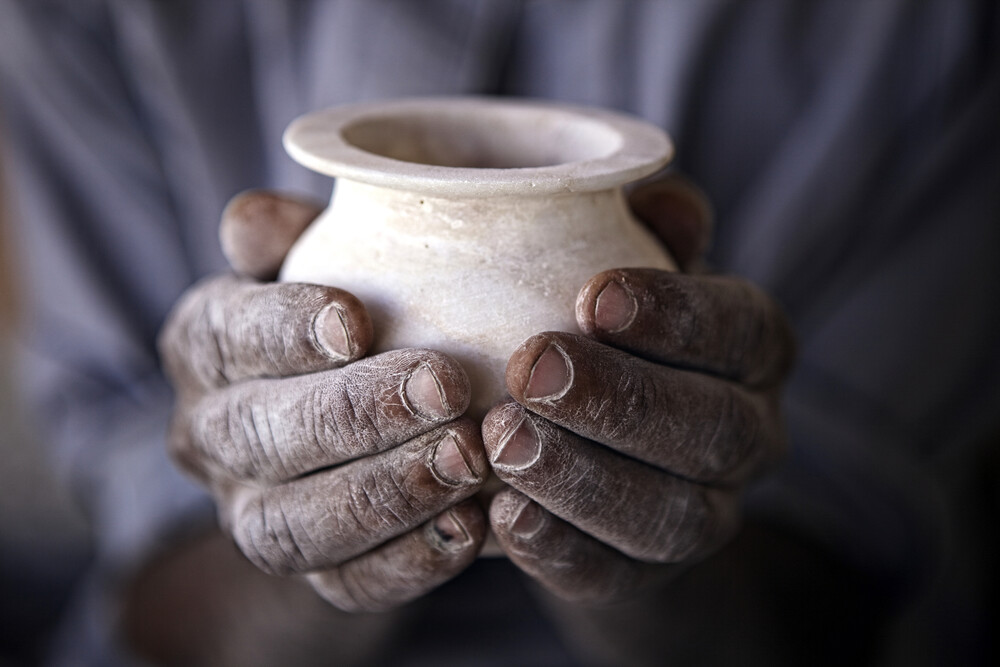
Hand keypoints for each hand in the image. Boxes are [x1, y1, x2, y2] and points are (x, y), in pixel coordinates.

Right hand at [157, 192, 487, 613]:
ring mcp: (252, 513)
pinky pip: (345, 585)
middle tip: (445, 386)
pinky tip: (471, 529)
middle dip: (354, 413)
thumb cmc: (350, 311)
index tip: (356, 319)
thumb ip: (290, 236)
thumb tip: (255, 219)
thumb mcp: (319, 257)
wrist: (344, 417)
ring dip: (384, 493)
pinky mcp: (310, 570)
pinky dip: (408, 563)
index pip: (225, 335)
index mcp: (205, 345)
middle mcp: (212, 435)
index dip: (283, 330)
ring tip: (468, 459)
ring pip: (293, 524)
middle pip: (263, 435)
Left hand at [482, 175, 794, 603]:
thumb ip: (648, 234)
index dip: (674, 315)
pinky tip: (500, 515)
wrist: (611, 456)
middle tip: (530, 370)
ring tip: (503, 442)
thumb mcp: (632, 279)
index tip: (590, 297)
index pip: (740, 329)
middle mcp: (748, 434)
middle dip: (621, 399)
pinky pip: (615, 575)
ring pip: (669, 513)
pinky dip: (560, 549)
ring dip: (583, 478)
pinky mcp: (649, 574)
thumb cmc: (613, 339)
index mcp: (753, 350)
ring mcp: (707, 514)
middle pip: (711, 426)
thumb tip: (658, 196)